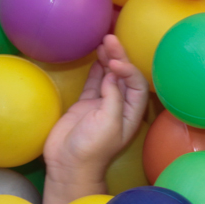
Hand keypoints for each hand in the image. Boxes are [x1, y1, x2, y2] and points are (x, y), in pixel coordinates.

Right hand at [42, 35, 148, 203]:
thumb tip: (113, 75)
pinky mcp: (86, 104)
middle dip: (119, 57)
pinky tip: (95, 54)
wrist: (68, 164)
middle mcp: (120, 106)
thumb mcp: (107, 124)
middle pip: (124, 76)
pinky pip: (94, 81)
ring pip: (109, 76)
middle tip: (110, 38)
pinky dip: (96, 68)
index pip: (136, 84)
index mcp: (131, 113)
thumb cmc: (92, 149)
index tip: (114, 64)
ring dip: (108, 58)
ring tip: (104, 40)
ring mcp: (102, 104)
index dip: (128, 70)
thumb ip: (112, 98)